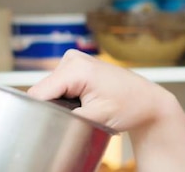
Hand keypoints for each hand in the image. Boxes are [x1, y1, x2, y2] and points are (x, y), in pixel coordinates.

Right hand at [27, 50, 170, 132]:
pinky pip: (58, 88)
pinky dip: (66, 100)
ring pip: (49, 91)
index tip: (55, 125)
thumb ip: (65, 119)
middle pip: (43, 92)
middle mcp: (72, 59)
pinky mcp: (76, 67)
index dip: (41, 113)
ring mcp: (74, 61)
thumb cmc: (129, 106)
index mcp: (75, 68)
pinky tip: (83, 104)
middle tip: (79, 117)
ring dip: (60, 105)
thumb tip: (43, 122)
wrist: (147, 100)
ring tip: (84, 110)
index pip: (38, 94)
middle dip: (53, 109)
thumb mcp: (95, 118)